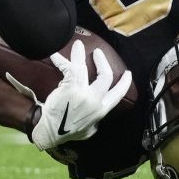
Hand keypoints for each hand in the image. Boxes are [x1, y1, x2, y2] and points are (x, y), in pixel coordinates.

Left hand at [4, 40, 132, 150]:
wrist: (50, 132)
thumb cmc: (68, 132)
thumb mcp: (89, 130)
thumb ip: (95, 122)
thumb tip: (97, 119)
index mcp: (101, 110)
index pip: (118, 94)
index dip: (125, 82)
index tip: (128, 73)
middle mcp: (95, 101)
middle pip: (106, 76)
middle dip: (102, 62)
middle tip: (98, 53)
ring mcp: (82, 94)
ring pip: (84, 68)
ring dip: (80, 54)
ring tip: (78, 46)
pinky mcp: (70, 88)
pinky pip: (68, 69)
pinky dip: (61, 61)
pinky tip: (54, 56)